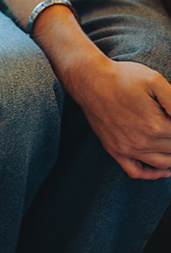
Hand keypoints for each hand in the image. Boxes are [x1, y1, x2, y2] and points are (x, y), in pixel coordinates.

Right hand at [66, 58, 170, 179]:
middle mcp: (142, 141)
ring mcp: (127, 148)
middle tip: (169, 125)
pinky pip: (136, 172)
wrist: (90, 81)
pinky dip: (153, 174)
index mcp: (157, 125)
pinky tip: (164, 170)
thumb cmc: (123, 78)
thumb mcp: (156, 81)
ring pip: (163, 163)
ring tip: (170, 140)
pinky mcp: (115, 150)